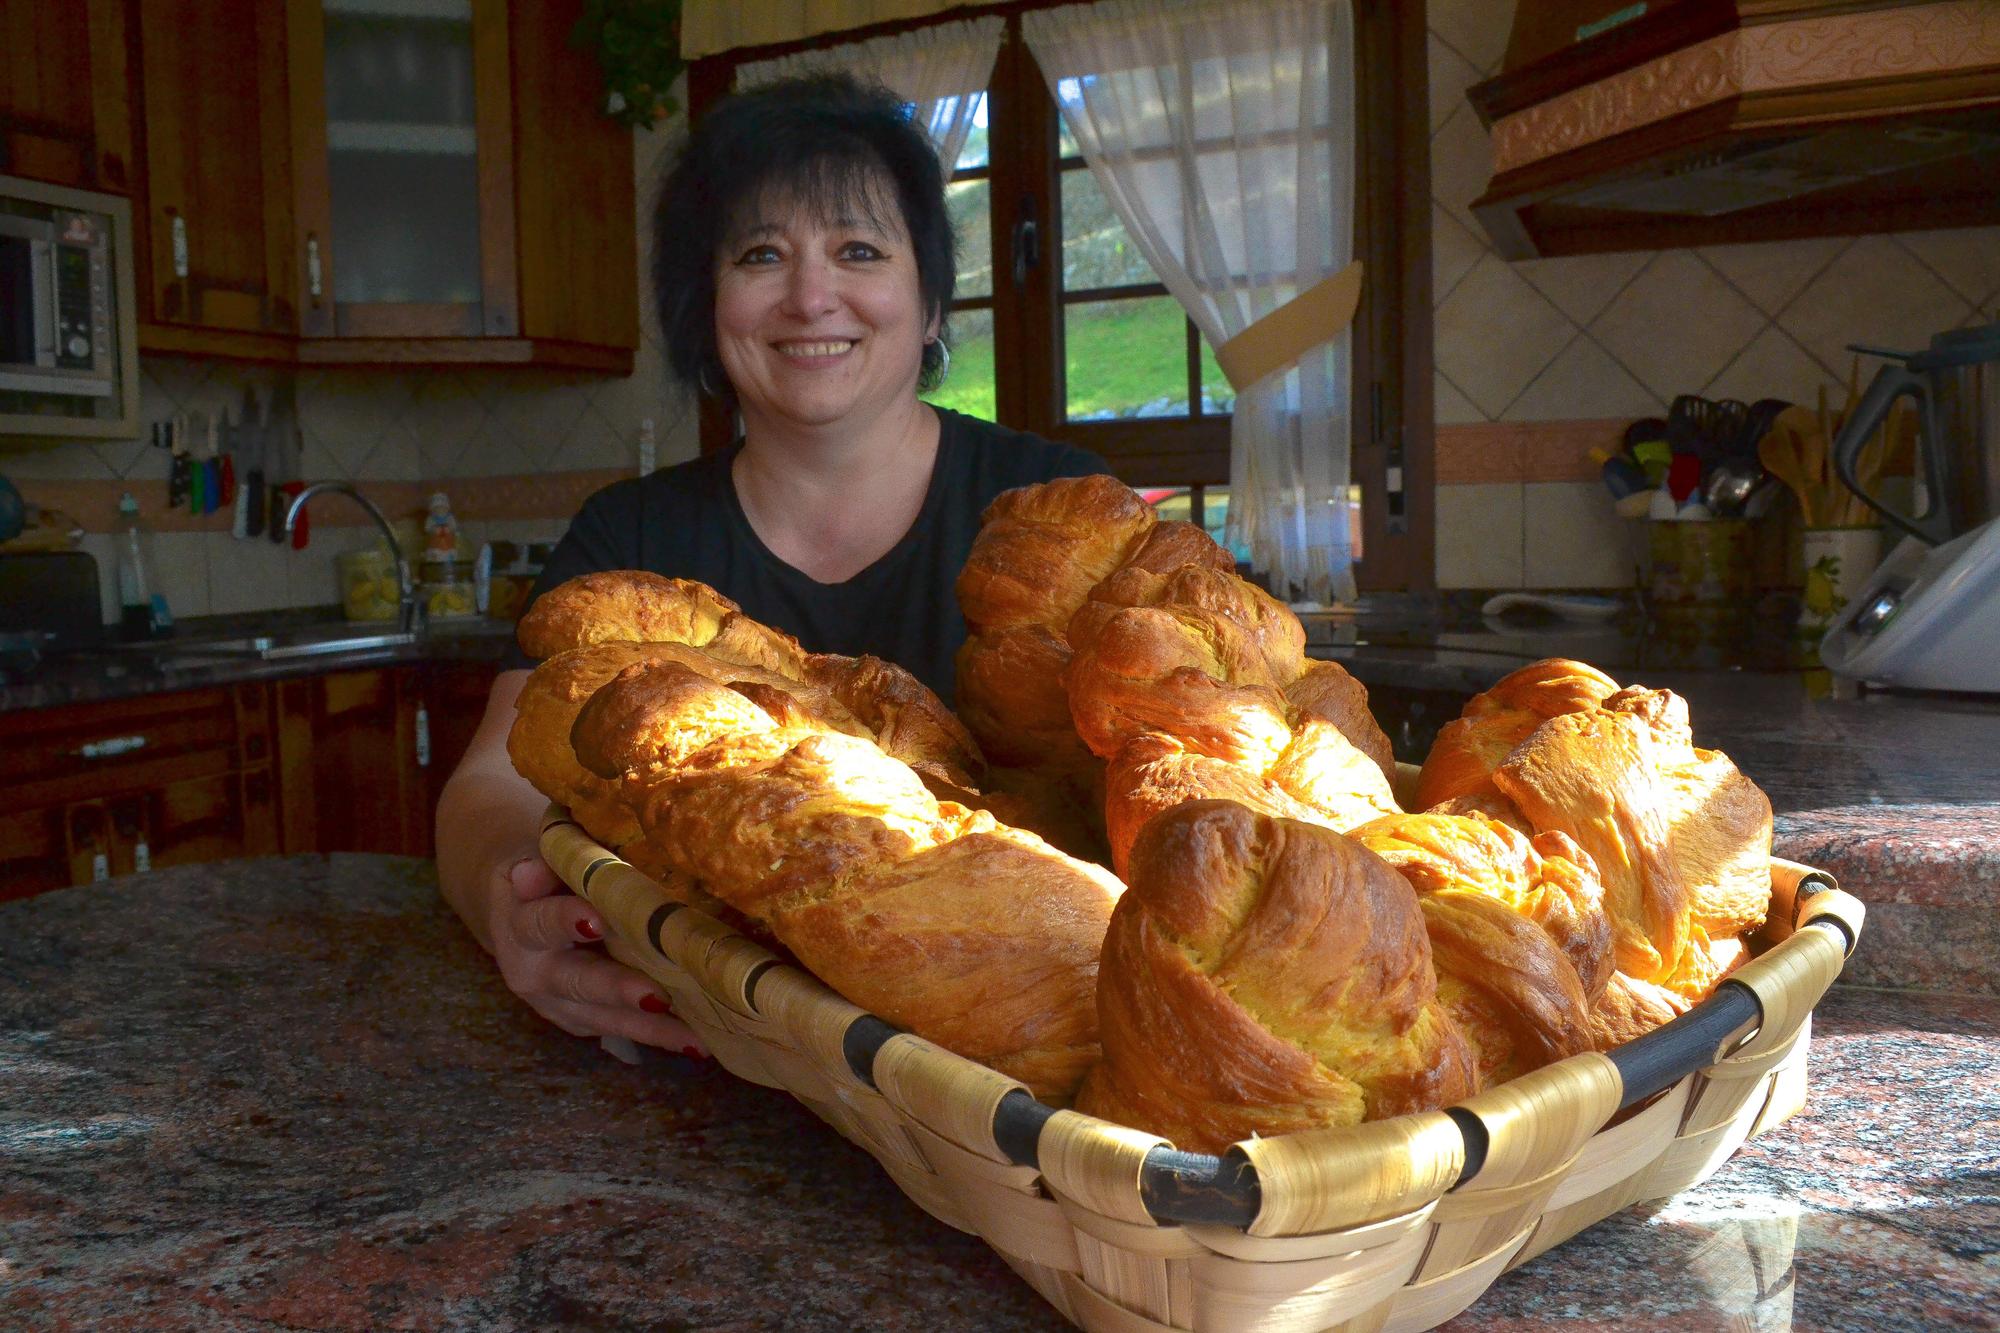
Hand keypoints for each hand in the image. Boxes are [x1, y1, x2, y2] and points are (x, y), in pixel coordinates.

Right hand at [488, 853, 708, 1057]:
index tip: (596, 920)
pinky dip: (659, 1036)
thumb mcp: (543, 857)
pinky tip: (698, 1041)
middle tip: (656, 995)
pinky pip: (621, 1030)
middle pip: (577, 982)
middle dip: (618, 989)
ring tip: (694, 1036)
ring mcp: (557, 1003)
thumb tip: (529, 872)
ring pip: (605, 1017)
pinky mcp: (581, 1020)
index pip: (540, 923)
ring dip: (651, 1027)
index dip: (566, 921)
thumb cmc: (549, 872)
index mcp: (520, 923)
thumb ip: (549, 864)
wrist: (520, 910)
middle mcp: (534, 972)